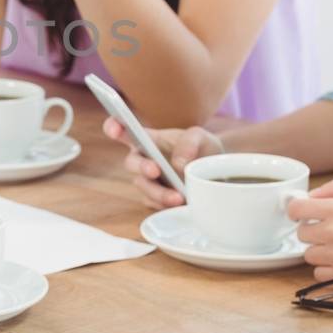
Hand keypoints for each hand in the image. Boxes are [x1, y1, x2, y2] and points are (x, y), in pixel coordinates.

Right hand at [103, 118, 222, 208]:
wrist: (219, 173)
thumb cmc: (204, 149)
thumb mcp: (201, 137)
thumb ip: (189, 142)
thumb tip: (177, 163)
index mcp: (149, 139)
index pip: (124, 130)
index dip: (114, 127)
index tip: (114, 129)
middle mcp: (143, 159)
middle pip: (131, 163)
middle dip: (141, 166)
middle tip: (156, 170)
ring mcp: (148, 181)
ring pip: (143, 186)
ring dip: (158, 192)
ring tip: (179, 197)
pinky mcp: (155, 199)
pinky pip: (153, 204)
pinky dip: (165, 204)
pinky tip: (180, 205)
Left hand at [287, 179, 332, 281]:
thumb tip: (310, 195)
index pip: (296, 209)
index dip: (297, 210)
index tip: (303, 214)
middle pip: (301, 234)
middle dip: (313, 231)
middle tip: (331, 231)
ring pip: (309, 256)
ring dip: (321, 251)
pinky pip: (319, 274)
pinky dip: (328, 270)